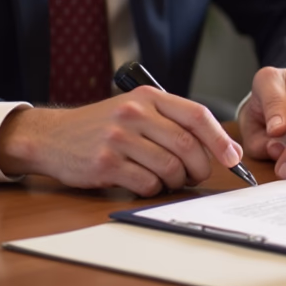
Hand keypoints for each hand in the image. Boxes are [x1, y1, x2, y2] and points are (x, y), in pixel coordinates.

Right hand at [0, 90, 243, 194]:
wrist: (53, 136)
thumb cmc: (103, 126)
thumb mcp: (136, 109)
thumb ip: (172, 122)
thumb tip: (220, 148)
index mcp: (148, 97)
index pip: (196, 115)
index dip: (219, 139)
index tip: (232, 157)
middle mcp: (135, 113)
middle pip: (187, 145)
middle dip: (200, 167)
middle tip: (197, 176)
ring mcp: (119, 138)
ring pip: (169, 168)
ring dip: (176, 180)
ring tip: (167, 179)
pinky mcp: (106, 163)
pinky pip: (147, 184)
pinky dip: (153, 189)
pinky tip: (143, 182)